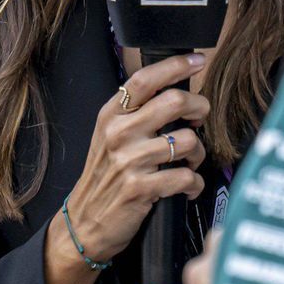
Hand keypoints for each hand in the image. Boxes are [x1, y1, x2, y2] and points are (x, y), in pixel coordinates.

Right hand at [46, 53, 210, 283]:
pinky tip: (187, 187)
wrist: (84, 223)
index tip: (198, 60)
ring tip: (190, 161)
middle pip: (175, 101)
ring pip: (187, 140)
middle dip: (199, 107)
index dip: (176, 65)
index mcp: (111, 115)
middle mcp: (118, 133)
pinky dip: (195, 184)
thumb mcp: (110, 137)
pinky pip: (186, 177)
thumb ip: (137, 113)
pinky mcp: (140, 188)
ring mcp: (128, 160)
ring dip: (198, 152)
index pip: (145, 78)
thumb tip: (179, 91)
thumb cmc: (106, 177)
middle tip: (199, 118)